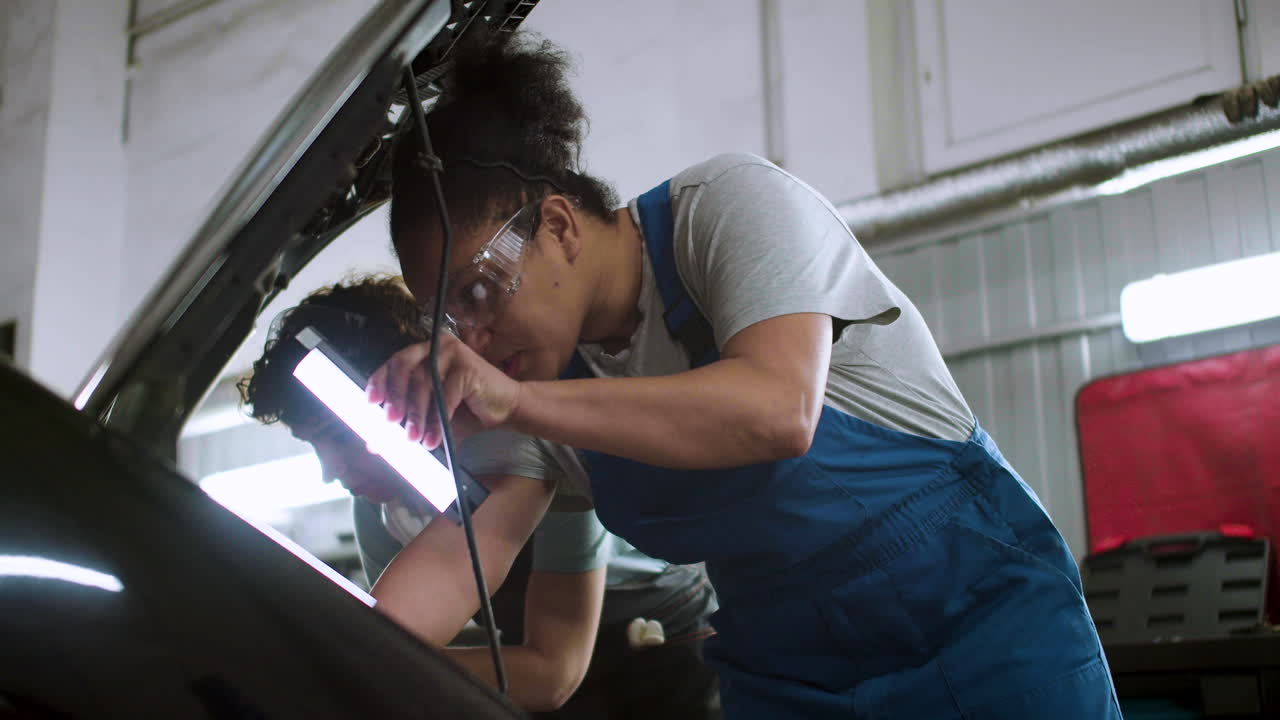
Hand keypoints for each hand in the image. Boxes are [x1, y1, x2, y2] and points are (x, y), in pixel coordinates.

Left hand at [366, 334, 520, 448]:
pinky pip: (446, 395)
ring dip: (417, 415)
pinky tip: (435, 439)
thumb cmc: (467, 412)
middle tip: (391, 422)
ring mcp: (452, 353)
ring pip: (424, 383)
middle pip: (404, 366)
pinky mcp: (468, 365)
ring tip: (415, 440)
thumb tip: (373, 444)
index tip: (371, 403)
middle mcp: (436, 348)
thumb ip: (405, 424)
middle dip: (395, 396)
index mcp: (423, 354)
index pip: (394, 363)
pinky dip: (438, 420)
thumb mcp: (430, 418)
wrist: (506, 409)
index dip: (379, 381)